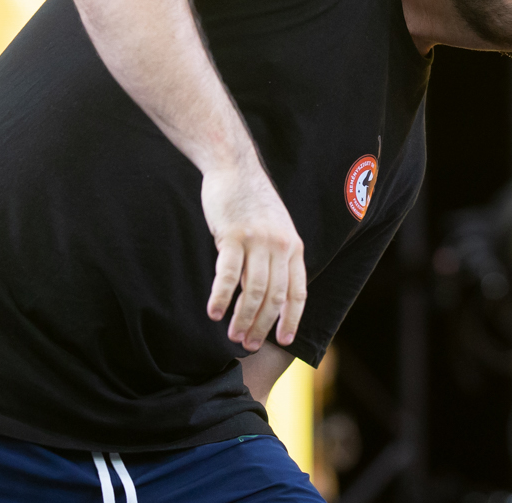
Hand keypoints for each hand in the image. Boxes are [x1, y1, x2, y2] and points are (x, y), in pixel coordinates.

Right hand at [201, 161, 306, 350]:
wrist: (234, 167)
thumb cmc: (251, 200)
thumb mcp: (276, 227)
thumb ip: (276, 256)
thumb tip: (270, 293)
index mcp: (293, 245)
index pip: (298, 292)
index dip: (291, 319)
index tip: (283, 340)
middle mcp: (280, 245)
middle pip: (275, 297)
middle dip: (263, 326)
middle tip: (249, 344)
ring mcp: (257, 240)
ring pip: (253, 291)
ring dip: (243, 318)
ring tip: (233, 336)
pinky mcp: (233, 235)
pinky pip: (228, 275)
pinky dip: (221, 297)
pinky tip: (213, 313)